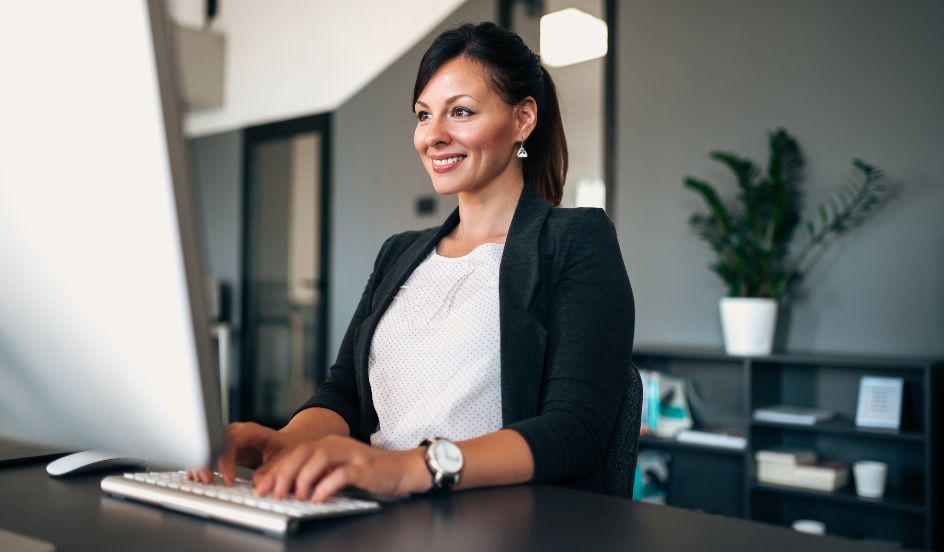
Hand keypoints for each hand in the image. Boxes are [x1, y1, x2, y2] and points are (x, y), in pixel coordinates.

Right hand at [187, 421, 288, 484]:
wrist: (288, 444)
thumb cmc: (286, 449)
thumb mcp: (284, 460)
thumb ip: (271, 471)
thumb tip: (258, 483)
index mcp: (251, 431)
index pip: (231, 441)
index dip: (226, 460)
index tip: (228, 480)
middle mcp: (237, 432)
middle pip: (214, 441)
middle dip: (207, 460)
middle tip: (207, 480)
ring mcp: (229, 439)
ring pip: (207, 446)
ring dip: (201, 463)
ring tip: (201, 480)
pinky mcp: (225, 449)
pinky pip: (209, 454)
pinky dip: (201, 465)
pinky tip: (195, 476)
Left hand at [251, 435, 429, 501]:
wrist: (403, 469)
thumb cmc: (369, 472)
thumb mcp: (336, 471)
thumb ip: (314, 475)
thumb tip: (284, 487)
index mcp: (327, 444)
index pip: (294, 452)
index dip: (275, 469)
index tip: (261, 487)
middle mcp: (337, 445)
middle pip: (303, 452)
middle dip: (283, 473)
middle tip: (272, 493)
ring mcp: (351, 454)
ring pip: (320, 458)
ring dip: (303, 478)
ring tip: (296, 496)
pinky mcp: (365, 467)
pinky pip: (342, 473)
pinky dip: (327, 486)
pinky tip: (318, 498)